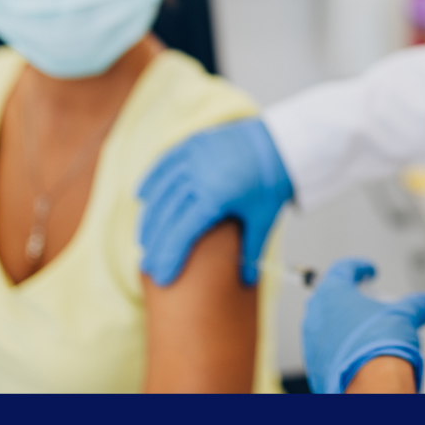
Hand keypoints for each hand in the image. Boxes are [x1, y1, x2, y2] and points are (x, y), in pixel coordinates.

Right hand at [138, 118, 293, 285]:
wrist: (282, 142)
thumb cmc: (273, 182)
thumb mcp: (263, 219)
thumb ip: (251, 251)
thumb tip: (247, 282)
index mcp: (216, 197)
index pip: (182, 233)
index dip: (169, 257)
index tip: (161, 278)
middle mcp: (198, 175)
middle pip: (166, 216)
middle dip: (155, 245)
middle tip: (148, 267)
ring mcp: (193, 157)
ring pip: (160, 191)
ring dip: (149, 218)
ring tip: (145, 240)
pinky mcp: (192, 144)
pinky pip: (164, 164)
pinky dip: (152, 182)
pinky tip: (142, 198)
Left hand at [302, 258, 424, 394]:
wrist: (369, 385)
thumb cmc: (379, 345)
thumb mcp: (404, 315)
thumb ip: (415, 304)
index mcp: (332, 292)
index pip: (343, 269)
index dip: (359, 268)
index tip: (369, 271)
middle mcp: (315, 314)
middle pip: (330, 297)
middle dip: (349, 298)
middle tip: (368, 303)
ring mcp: (311, 341)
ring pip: (325, 326)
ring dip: (343, 325)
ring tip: (366, 333)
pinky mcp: (314, 364)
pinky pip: (325, 350)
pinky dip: (340, 348)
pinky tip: (358, 354)